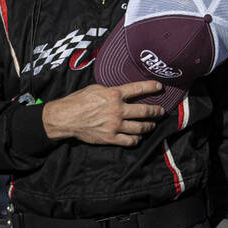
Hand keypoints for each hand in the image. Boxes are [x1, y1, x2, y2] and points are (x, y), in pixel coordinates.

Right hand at [41, 81, 165, 146]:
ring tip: (152, 125)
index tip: (160, 87)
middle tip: (161, 111)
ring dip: (149, 126)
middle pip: (145, 111)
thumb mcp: (96, 88)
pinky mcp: (111, 138)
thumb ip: (111, 90)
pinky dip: (136, 139)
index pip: (139, 89)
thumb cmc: (78, 100)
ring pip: (140, 127)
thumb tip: (122, 91)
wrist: (66, 118)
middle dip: (156, 111)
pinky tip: (138, 137)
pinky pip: (130, 141)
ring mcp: (115, 125)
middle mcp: (118, 110)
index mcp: (114, 94)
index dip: (152, 87)